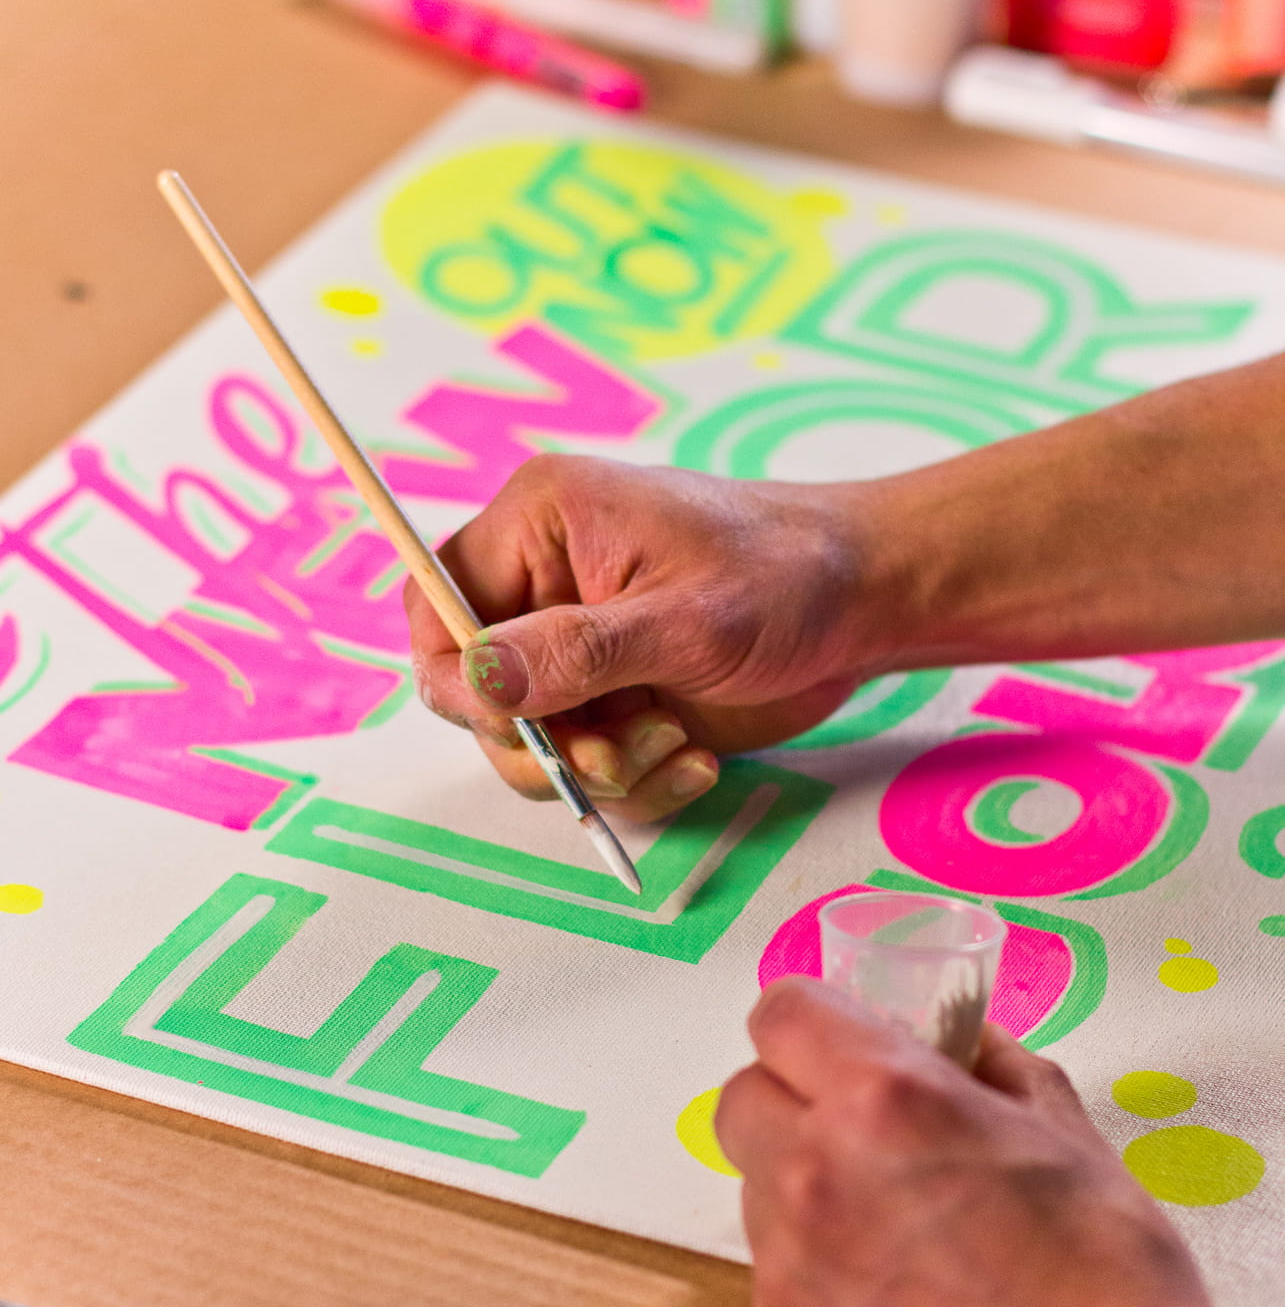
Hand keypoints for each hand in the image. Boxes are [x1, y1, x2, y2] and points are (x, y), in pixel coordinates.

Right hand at [406, 457, 884, 821]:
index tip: (512, 720)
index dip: (453, 675)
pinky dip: (637, 782)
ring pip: (532, 742)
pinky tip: (696, 757)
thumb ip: (576, 653)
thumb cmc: (787, 576)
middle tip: (617, 750)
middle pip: (475, 690)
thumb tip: (474, 679)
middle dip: (546, 740)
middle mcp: (546, 586)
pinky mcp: (617, 699)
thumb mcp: (684, 617)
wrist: (870, 604)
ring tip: (675, 743)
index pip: (436, 602)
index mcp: (540, 524)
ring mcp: (580, 649)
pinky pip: (588, 766)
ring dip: (602, 768)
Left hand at [715, 983, 1222, 1306]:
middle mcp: (813, 1170)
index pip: (780, 1014)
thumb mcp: (1060, 1124)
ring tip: (895, 1229)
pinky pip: (773, 1273)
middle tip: (866, 1132)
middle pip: (744, 1099)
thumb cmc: (1106, 1269)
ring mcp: (788, 1263)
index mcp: (882, 1096)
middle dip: (795, 1100)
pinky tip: (895, 1299)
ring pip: (755, 1188)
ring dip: (802, 1187)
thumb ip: (986, 1062)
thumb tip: (952, 1040)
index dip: (813, 1021)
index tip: (844, 1042)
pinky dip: (815, 1269)